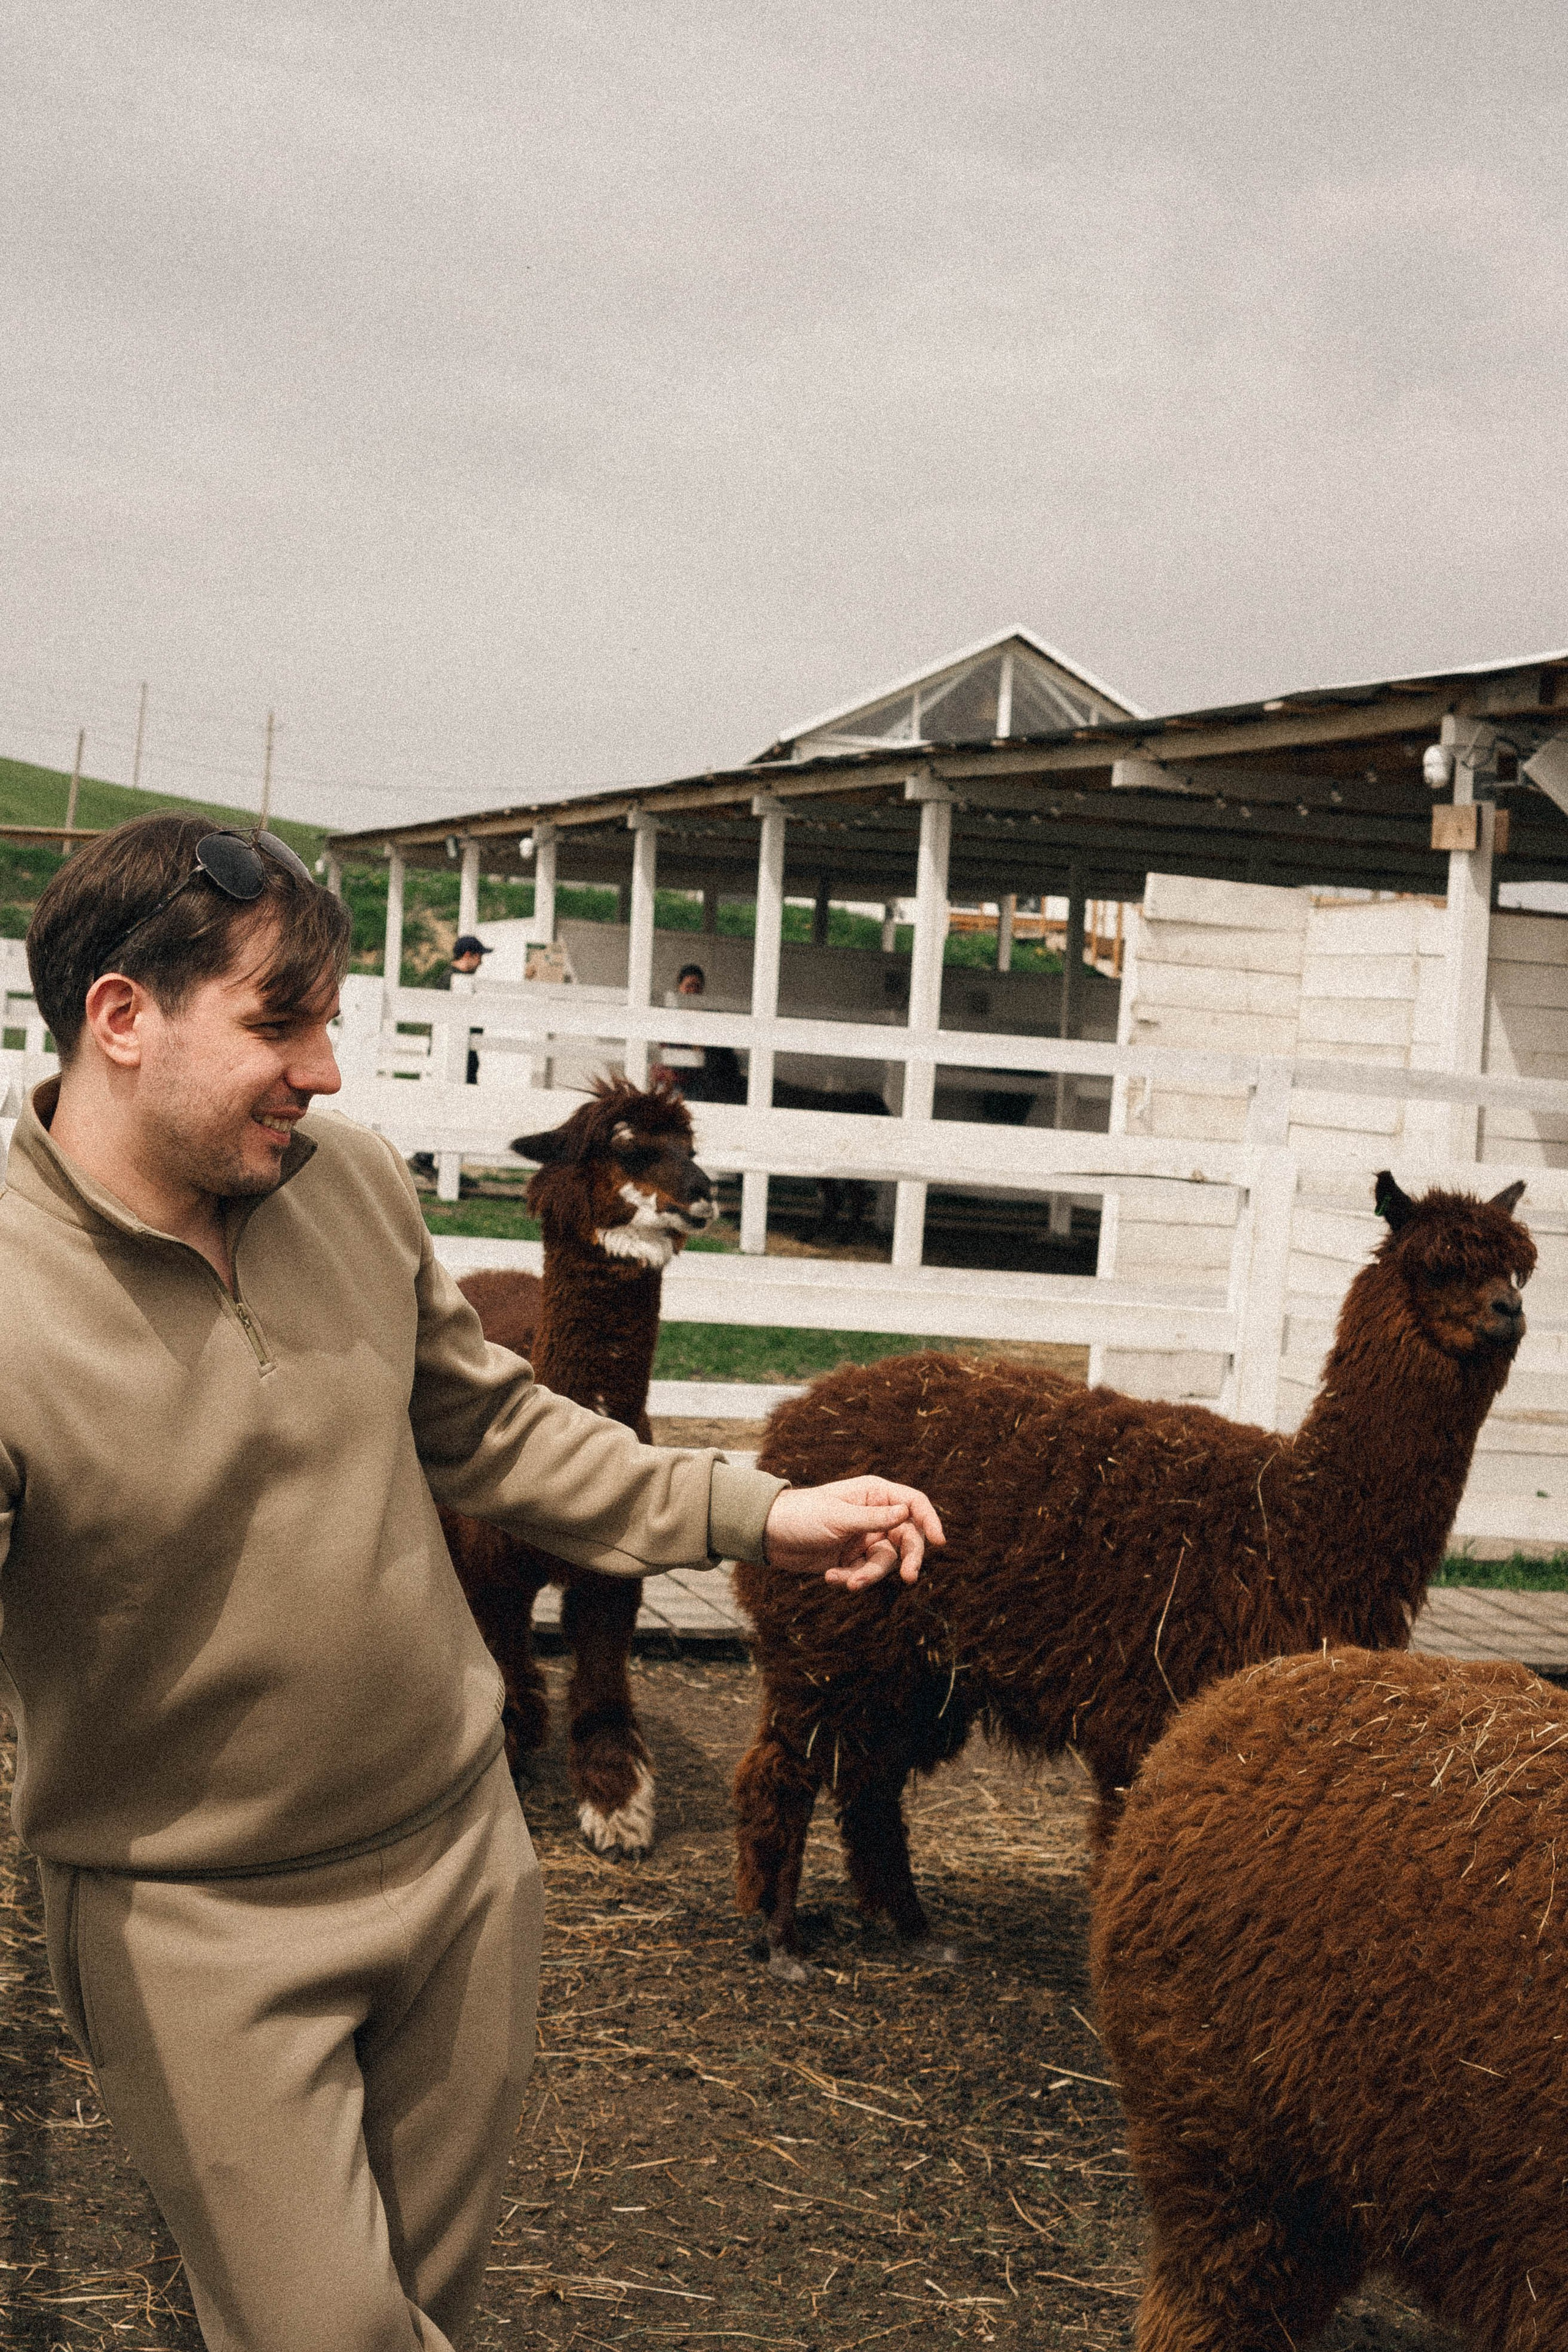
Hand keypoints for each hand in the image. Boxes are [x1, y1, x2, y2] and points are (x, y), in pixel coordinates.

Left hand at [762, 1479, 944, 1591]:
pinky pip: (865, 1574)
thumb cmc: (801, 1515)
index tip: (940, 1542)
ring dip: (870, 1575)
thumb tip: (908, 1513)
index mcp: (874, 1494)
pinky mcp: (853, 1561)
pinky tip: (830, 1577)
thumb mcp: (838, 1516)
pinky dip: (851, 1579)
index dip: (930, 1519)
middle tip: (910, 1578)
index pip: (913, 1503)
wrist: (768, 1535)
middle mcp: (875, 1516)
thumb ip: (873, 1518)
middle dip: (908, 1558)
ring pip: (886, 1562)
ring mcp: (864, 1539)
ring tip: (848, 1582)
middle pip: (908, 1538)